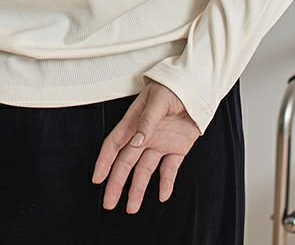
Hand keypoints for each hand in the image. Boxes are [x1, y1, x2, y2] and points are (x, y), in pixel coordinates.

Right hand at [91, 80, 200, 212]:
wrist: (196, 86)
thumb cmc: (172, 86)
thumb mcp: (158, 100)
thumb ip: (147, 121)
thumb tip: (135, 141)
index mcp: (134, 122)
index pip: (115, 144)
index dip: (104, 161)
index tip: (97, 178)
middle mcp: (144, 135)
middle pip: (126, 162)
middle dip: (116, 182)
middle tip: (109, 202)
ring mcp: (160, 142)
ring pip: (145, 170)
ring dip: (137, 188)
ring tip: (131, 208)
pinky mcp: (177, 148)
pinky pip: (170, 169)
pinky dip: (166, 183)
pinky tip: (162, 195)